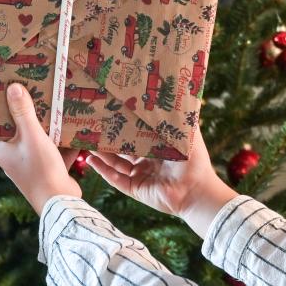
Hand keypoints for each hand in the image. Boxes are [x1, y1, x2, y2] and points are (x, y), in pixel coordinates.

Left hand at [0, 83, 80, 213]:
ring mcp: (26, 162)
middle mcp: (8, 156)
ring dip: (31, 123)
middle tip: (2, 93)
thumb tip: (12, 87)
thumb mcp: (32, 137)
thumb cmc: (40, 170)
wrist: (61, 202)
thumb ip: (23, 113)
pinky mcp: (44, 167)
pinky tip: (68, 124)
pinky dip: (56, 138)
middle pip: (1, 132)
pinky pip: (47, 147)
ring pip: (26, 138)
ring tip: (37, 101)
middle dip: (3, 115)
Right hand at [86, 130, 236, 235]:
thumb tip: (178, 95)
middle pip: (121, 150)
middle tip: (94, 126)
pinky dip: (102, 170)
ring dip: (101, 154)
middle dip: (108, 140)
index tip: (111, 115)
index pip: (135, 137)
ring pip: (115, 164)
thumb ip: (181, 119)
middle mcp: (146, 163)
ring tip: (88, 142)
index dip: (123, 127)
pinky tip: (91, 160)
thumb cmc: (195, 162)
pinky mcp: (134, 189)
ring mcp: (139, 177)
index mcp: (157, 150)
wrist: (196, 190)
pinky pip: (114, 179)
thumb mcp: (188, 135)